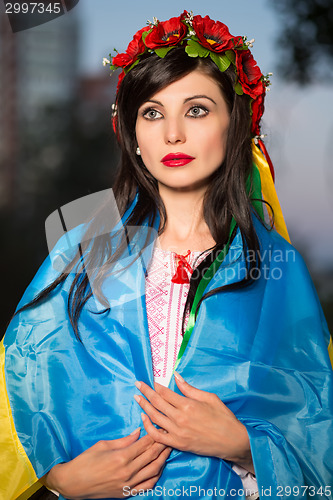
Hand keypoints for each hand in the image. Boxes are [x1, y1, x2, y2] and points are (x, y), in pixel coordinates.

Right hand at [40, 428, 170, 498]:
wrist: (73, 483)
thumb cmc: (85, 461)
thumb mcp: (103, 445)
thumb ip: (124, 440)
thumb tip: (138, 432)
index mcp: (121, 457)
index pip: (144, 444)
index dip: (154, 434)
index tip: (160, 426)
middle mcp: (127, 472)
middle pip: (152, 456)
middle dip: (162, 444)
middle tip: (168, 435)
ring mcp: (128, 484)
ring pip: (153, 471)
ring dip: (163, 459)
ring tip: (168, 449)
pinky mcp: (126, 493)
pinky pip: (147, 486)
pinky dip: (156, 476)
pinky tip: (159, 468)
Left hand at [134, 373, 253, 473]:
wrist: (231, 441)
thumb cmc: (223, 417)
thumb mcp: (209, 397)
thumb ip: (189, 388)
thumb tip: (176, 376)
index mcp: (188, 405)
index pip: (165, 393)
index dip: (155, 386)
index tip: (148, 380)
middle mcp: (180, 418)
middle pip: (156, 403)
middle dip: (145, 392)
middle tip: (137, 384)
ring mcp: (177, 433)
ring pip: (154, 418)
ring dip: (144, 406)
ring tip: (137, 398)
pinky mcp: (178, 444)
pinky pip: (157, 436)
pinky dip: (148, 426)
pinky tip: (144, 418)